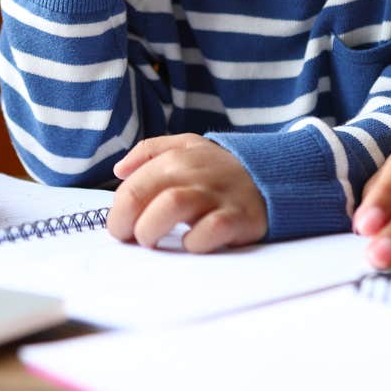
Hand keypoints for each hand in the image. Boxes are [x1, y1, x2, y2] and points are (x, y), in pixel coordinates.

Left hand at [106, 134, 267, 252]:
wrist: (272, 175)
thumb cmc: (219, 168)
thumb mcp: (186, 146)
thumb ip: (149, 151)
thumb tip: (119, 170)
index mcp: (174, 159)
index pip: (130, 188)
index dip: (117, 214)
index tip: (121, 229)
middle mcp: (192, 174)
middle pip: (142, 195)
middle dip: (126, 223)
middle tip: (132, 239)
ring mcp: (216, 195)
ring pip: (171, 206)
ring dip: (152, 229)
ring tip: (152, 242)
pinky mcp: (238, 217)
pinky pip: (210, 230)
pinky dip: (195, 241)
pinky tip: (191, 244)